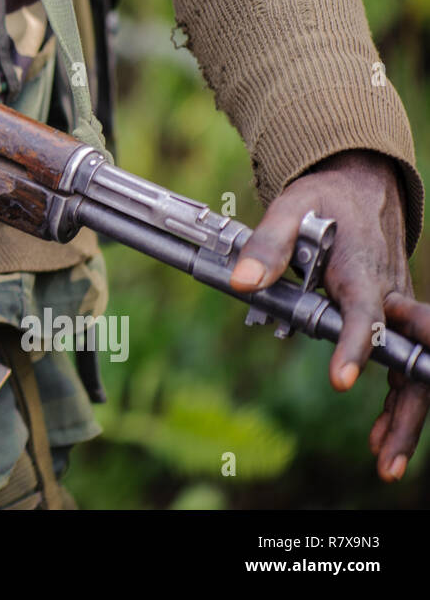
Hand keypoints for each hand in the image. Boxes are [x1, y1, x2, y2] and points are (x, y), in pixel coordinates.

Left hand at [229, 149, 425, 480]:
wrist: (360, 189)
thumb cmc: (323, 200)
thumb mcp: (290, 207)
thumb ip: (266, 243)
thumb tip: (241, 282)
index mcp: (361, 268)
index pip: (363, 311)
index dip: (354, 345)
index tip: (340, 380)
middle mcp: (388, 295)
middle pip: (411, 354)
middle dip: (404, 402)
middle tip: (382, 446)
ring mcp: (395, 311)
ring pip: (414, 370)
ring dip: (403, 416)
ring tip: (384, 463)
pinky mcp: (392, 321)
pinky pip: (403, 368)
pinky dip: (395, 402)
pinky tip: (376, 437)